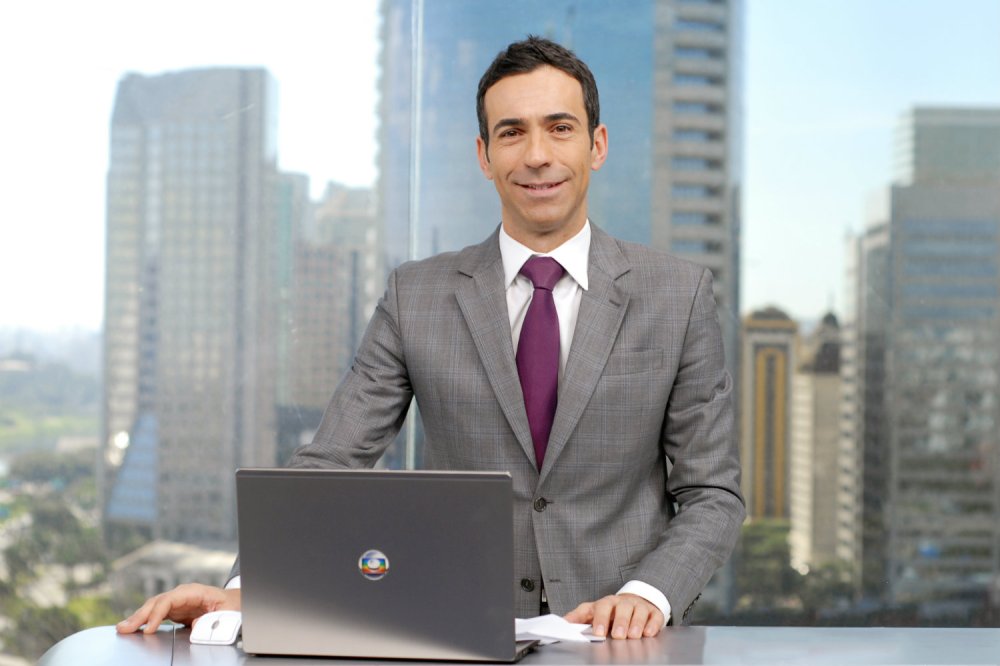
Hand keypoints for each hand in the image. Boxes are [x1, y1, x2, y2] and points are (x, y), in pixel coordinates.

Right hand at [116, 584, 240, 633]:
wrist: (235, 602)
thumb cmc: (232, 605)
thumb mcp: (228, 613)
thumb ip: (212, 620)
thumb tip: (195, 628)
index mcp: (194, 592)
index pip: (169, 600)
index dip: (157, 614)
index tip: (149, 629)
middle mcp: (182, 595)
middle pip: (157, 602)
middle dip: (139, 615)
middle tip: (124, 628)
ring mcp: (177, 602)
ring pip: (153, 608)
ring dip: (137, 618)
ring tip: (122, 628)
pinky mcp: (175, 611)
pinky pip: (156, 615)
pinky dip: (144, 621)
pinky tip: (133, 628)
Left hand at [564, 593, 663, 638]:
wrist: (634, 601)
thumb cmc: (611, 610)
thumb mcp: (592, 611)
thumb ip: (578, 616)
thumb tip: (562, 622)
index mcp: (607, 602)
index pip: (602, 607)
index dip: (600, 619)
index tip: (598, 632)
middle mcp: (623, 603)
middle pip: (622, 608)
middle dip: (620, 622)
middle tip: (617, 635)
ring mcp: (639, 606)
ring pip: (638, 611)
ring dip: (636, 624)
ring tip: (633, 635)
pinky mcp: (653, 613)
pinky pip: (654, 617)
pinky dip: (652, 625)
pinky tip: (648, 633)